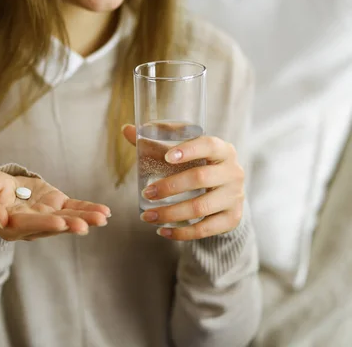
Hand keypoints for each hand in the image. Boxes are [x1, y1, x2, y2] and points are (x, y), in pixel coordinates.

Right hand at [0, 169, 110, 240]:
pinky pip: (75, 209)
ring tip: (102, 218)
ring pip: (68, 218)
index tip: (59, 223)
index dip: (44, 224)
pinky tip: (104, 213)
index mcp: (11, 225)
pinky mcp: (56, 206)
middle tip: (84, 226)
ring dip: (85, 219)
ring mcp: (46, 216)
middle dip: (69, 225)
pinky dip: (89, 210)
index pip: (28, 225)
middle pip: (52, 226)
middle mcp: (32, 225)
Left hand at [123, 124, 244, 239]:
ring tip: (147, 216)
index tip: (166, 157)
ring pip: (201, 207)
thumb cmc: (198, 167)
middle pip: (200, 178)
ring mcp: (235, 196)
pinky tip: (162, 231)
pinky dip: (181, 233)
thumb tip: (126, 129)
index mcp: (223, 150)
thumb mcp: (182, 155)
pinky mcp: (233, 218)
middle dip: (169, 187)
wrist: (225, 195)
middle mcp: (233, 172)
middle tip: (146, 193)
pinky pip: (205, 229)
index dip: (189, 150)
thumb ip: (156, 144)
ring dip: (170, 213)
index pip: (208, 145)